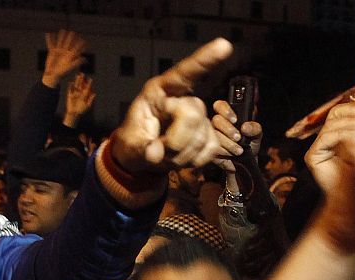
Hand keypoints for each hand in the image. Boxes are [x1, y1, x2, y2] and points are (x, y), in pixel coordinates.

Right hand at [42, 30, 85, 87]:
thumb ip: (77, 62)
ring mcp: (59, 51)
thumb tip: (85, 59)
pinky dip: (49, 39)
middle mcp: (65, 52)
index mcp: (70, 55)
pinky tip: (48, 33)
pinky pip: (51, 43)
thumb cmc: (61, 72)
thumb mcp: (70, 67)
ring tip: (62, 30)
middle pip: (68, 43)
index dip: (79, 44)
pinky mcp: (52, 51)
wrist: (52, 74)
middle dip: (70, 38)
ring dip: (61, 36)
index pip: (76, 48)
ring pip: (60, 42)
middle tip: (73, 32)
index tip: (83, 39)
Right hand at [63, 73, 95, 126]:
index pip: (87, 87)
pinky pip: (70, 89)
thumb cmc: (81, 110)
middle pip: (81, 84)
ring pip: (76, 85)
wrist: (74, 113)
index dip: (89, 83)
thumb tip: (94, 94)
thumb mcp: (87, 106)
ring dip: (77, 81)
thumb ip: (90, 100)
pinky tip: (71, 83)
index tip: (90, 79)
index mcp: (85, 94)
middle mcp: (80, 92)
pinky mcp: (70, 94)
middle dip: (82, 79)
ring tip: (78, 76)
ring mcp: (75, 93)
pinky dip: (71, 86)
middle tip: (83, 74)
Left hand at [111, 38, 232, 174]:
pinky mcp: (208, 134)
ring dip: (183, 153)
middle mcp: (181, 99)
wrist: (143, 158)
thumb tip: (156, 154)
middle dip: (177, 140)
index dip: (204, 59)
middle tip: (160, 150)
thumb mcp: (130, 146)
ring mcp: (197, 116)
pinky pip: (211, 148)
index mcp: (158, 92)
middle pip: (193, 113)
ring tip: (167, 154)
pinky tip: (181, 157)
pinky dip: (195, 159)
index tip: (223, 46)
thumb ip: (142, 150)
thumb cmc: (134, 143)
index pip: (184, 73)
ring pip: (203, 135)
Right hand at [211, 99, 262, 173]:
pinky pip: (213, 147)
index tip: (235, 120)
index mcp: (228, 116)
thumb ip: (255, 128)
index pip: (220, 105)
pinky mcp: (209, 147)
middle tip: (238, 137)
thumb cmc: (249, 145)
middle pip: (216, 120)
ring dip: (228, 143)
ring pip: (215, 135)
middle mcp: (218, 124)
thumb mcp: (256, 135)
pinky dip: (224, 151)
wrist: (245, 163)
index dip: (225, 110)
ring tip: (239, 150)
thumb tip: (246, 127)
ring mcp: (212, 136)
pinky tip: (231, 154)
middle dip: (228, 129)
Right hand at [305, 103, 354, 193]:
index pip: (342, 112)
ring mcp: (319, 148)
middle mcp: (327, 140)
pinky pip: (325, 139)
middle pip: (334, 114)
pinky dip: (341, 135)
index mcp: (340, 135)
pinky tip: (354, 139)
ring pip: (330, 125)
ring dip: (350, 124)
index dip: (354, 109)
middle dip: (352, 113)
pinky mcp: (313, 157)